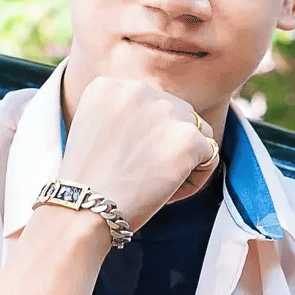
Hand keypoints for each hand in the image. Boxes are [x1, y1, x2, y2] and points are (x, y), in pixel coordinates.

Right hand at [60, 76, 217, 228]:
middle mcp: (139, 88)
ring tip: (158, 185)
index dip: (147, 136)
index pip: (152, 102)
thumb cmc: (87, 183)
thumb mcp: (94, 130)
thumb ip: (125, 116)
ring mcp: (165, 111)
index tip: (126, 160)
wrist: (84, 209)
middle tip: (144, 176)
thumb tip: (161, 122)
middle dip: (169, 145)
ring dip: (186, 159)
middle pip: (178, 112)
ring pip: (198, 131)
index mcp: (111, 85)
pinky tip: (169, 193)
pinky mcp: (187, 138)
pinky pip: (209, 154)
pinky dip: (195, 179)